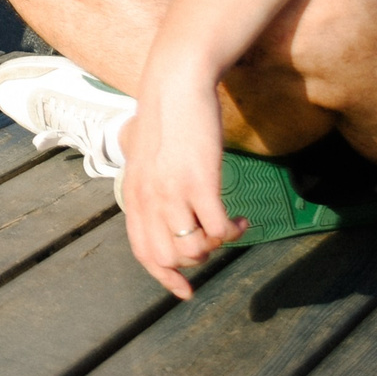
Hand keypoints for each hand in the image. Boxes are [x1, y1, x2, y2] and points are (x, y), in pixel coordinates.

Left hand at [117, 62, 245, 299]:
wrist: (176, 85)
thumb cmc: (166, 119)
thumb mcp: (145, 158)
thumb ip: (149, 186)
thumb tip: (161, 209)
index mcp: (134, 196)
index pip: (143, 252)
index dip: (165, 276)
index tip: (185, 290)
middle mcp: (149, 200)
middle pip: (169, 258)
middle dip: (195, 260)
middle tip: (214, 241)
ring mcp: (174, 193)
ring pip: (195, 249)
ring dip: (217, 245)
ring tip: (229, 226)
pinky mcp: (201, 183)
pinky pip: (219, 229)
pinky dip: (234, 231)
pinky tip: (241, 218)